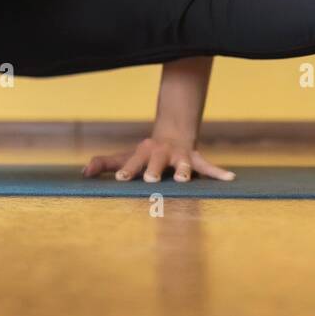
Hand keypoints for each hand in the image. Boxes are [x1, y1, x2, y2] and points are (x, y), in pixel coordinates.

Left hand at [82, 136, 234, 182]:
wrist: (173, 135)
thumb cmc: (145, 153)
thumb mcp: (124, 156)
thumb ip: (105, 163)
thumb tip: (83, 172)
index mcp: (144, 153)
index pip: (133, 161)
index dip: (128, 169)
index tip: (122, 179)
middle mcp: (162, 154)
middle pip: (157, 161)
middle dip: (155, 169)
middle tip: (151, 179)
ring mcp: (180, 157)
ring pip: (184, 164)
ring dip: (185, 172)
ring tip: (185, 180)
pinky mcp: (196, 160)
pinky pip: (208, 167)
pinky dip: (219, 173)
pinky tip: (230, 179)